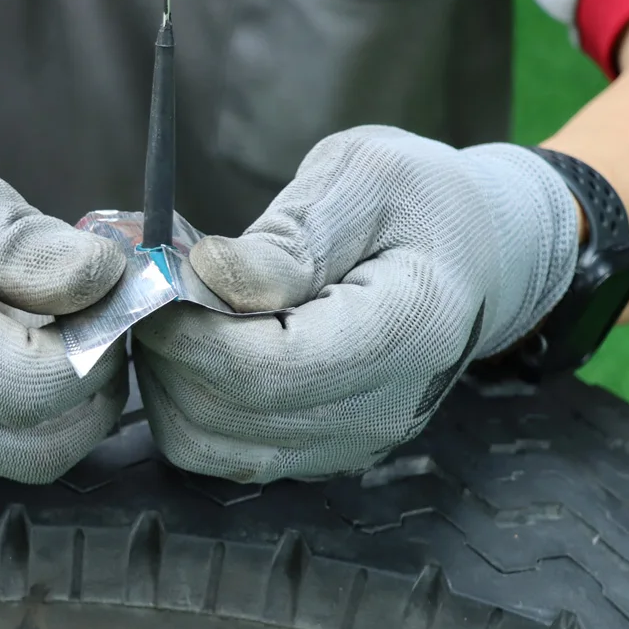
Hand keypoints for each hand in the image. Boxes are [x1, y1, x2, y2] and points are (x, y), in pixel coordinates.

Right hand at [0, 90, 126, 484]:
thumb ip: (14, 231)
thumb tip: (103, 282)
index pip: (35, 384)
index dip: (103, 344)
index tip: (112, 289)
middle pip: (36, 446)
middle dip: (94, 382)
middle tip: (94, 314)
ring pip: (7, 458)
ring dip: (51, 399)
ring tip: (33, 321)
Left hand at [133, 125, 578, 482]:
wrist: (474, 256)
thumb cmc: (421, 201)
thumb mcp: (364, 178)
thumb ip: (289, 238)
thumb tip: (205, 280)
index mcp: (408, 329)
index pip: (271, 367)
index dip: (192, 330)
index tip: (156, 278)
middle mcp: (382, 408)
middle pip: (232, 412)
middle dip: (168, 348)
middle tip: (154, 285)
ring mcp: (351, 441)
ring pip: (211, 444)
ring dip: (168, 377)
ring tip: (176, 311)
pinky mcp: (321, 450)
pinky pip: (222, 449)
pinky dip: (187, 399)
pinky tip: (198, 342)